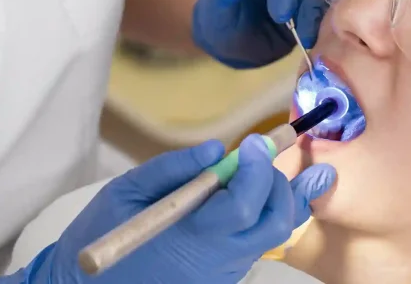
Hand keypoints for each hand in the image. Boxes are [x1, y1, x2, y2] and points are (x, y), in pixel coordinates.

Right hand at [0, 137, 335, 283]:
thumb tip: (216, 150)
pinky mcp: (221, 278)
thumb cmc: (103, 234)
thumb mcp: (127, 191)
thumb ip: (173, 168)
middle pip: (274, 223)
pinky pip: (256, 246)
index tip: (254, 141)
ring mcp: (222, 273)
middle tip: (269, 153)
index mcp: (189, 235)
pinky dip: (268, 219)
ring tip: (308, 173)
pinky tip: (274, 199)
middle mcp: (215, 259)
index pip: (243, 203)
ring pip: (271, 237)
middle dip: (280, 184)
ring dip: (284, 202)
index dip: (256, 168)